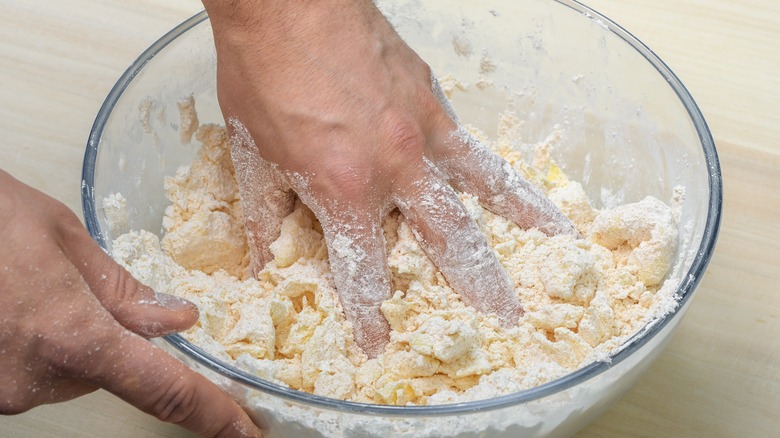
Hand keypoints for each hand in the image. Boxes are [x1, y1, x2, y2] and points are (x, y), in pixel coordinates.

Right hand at [0, 171, 262, 437]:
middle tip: (67, 288)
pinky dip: (32, 346)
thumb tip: (176, 321)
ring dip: (65, 338)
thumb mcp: (64, 240)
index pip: (163, 388)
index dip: (212, 414)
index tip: (244, 433)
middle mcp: (35, 378)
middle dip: (105, 335)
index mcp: (70, 335)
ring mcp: (2, 392)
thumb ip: (123, 290)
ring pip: (66, 372)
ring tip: (23, 290)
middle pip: (106, 370)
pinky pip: (29, 375)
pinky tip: (8, 308)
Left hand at [203, 0, 575, 356]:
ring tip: (552, 256)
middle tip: (505, 320)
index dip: (370, 314)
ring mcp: (421, 133)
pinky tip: (525, 191)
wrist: (286, 0)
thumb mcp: (251, 154)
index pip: (362, 270)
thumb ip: (266, 216)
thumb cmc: (262, 71)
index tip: (382, 344)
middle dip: (473, 288)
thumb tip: (261, 261)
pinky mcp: (432, 102)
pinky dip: (504, 176)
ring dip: (516, 230)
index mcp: (343, 188)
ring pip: (481, 193)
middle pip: (444, 241)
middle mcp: (393, 168)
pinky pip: (477, 148)